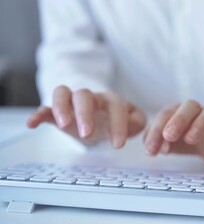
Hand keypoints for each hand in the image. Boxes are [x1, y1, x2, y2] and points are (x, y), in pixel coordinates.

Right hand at [27, 85, 146, 147]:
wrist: (99, 118)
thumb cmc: (115, 120)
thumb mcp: (132, 121)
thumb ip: (137, 121)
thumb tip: (132, 124)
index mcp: (110, 100)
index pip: (115, 106)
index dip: (117, 124)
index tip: (118, 145)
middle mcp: (90, 98)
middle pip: (84, 95)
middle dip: (85, 113)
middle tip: (88, 133)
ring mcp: (71, 103)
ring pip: (62, 93)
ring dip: (61, 107)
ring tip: (64, 125)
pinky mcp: (56, 112)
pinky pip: (45, 108)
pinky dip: (38, 114)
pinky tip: (32, 123)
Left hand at [144, 100, 203, 163]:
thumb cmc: (186, 137)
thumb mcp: (168, 141)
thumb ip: (157, 142)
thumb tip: (154, 148)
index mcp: (179, 111)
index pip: (166, 114)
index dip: (156, 131)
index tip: (151, 150)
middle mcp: (197, 110)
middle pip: (189, 106)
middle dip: (177, 120)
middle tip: (169, 136)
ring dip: (201, 123)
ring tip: (191, 139)